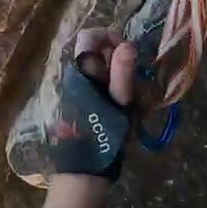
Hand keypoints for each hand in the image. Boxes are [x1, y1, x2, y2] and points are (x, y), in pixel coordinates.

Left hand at [50, 28, 136, 181]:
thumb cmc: (104, 136)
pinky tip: (120, 108)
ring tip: (130, 96)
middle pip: (92, 51)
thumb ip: (122, 73)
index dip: (110, 36)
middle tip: (134, 77)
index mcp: (82, 71)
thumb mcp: (120, 103)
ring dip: (115, 75)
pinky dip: (109, 88)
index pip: (89, 35)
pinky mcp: (76, 105)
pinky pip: (94, 84)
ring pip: (95, 68)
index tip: (129, 54)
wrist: (84, 171)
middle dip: (116, 57)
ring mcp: (72, 91)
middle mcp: (73, 76)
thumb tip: (127, 44)